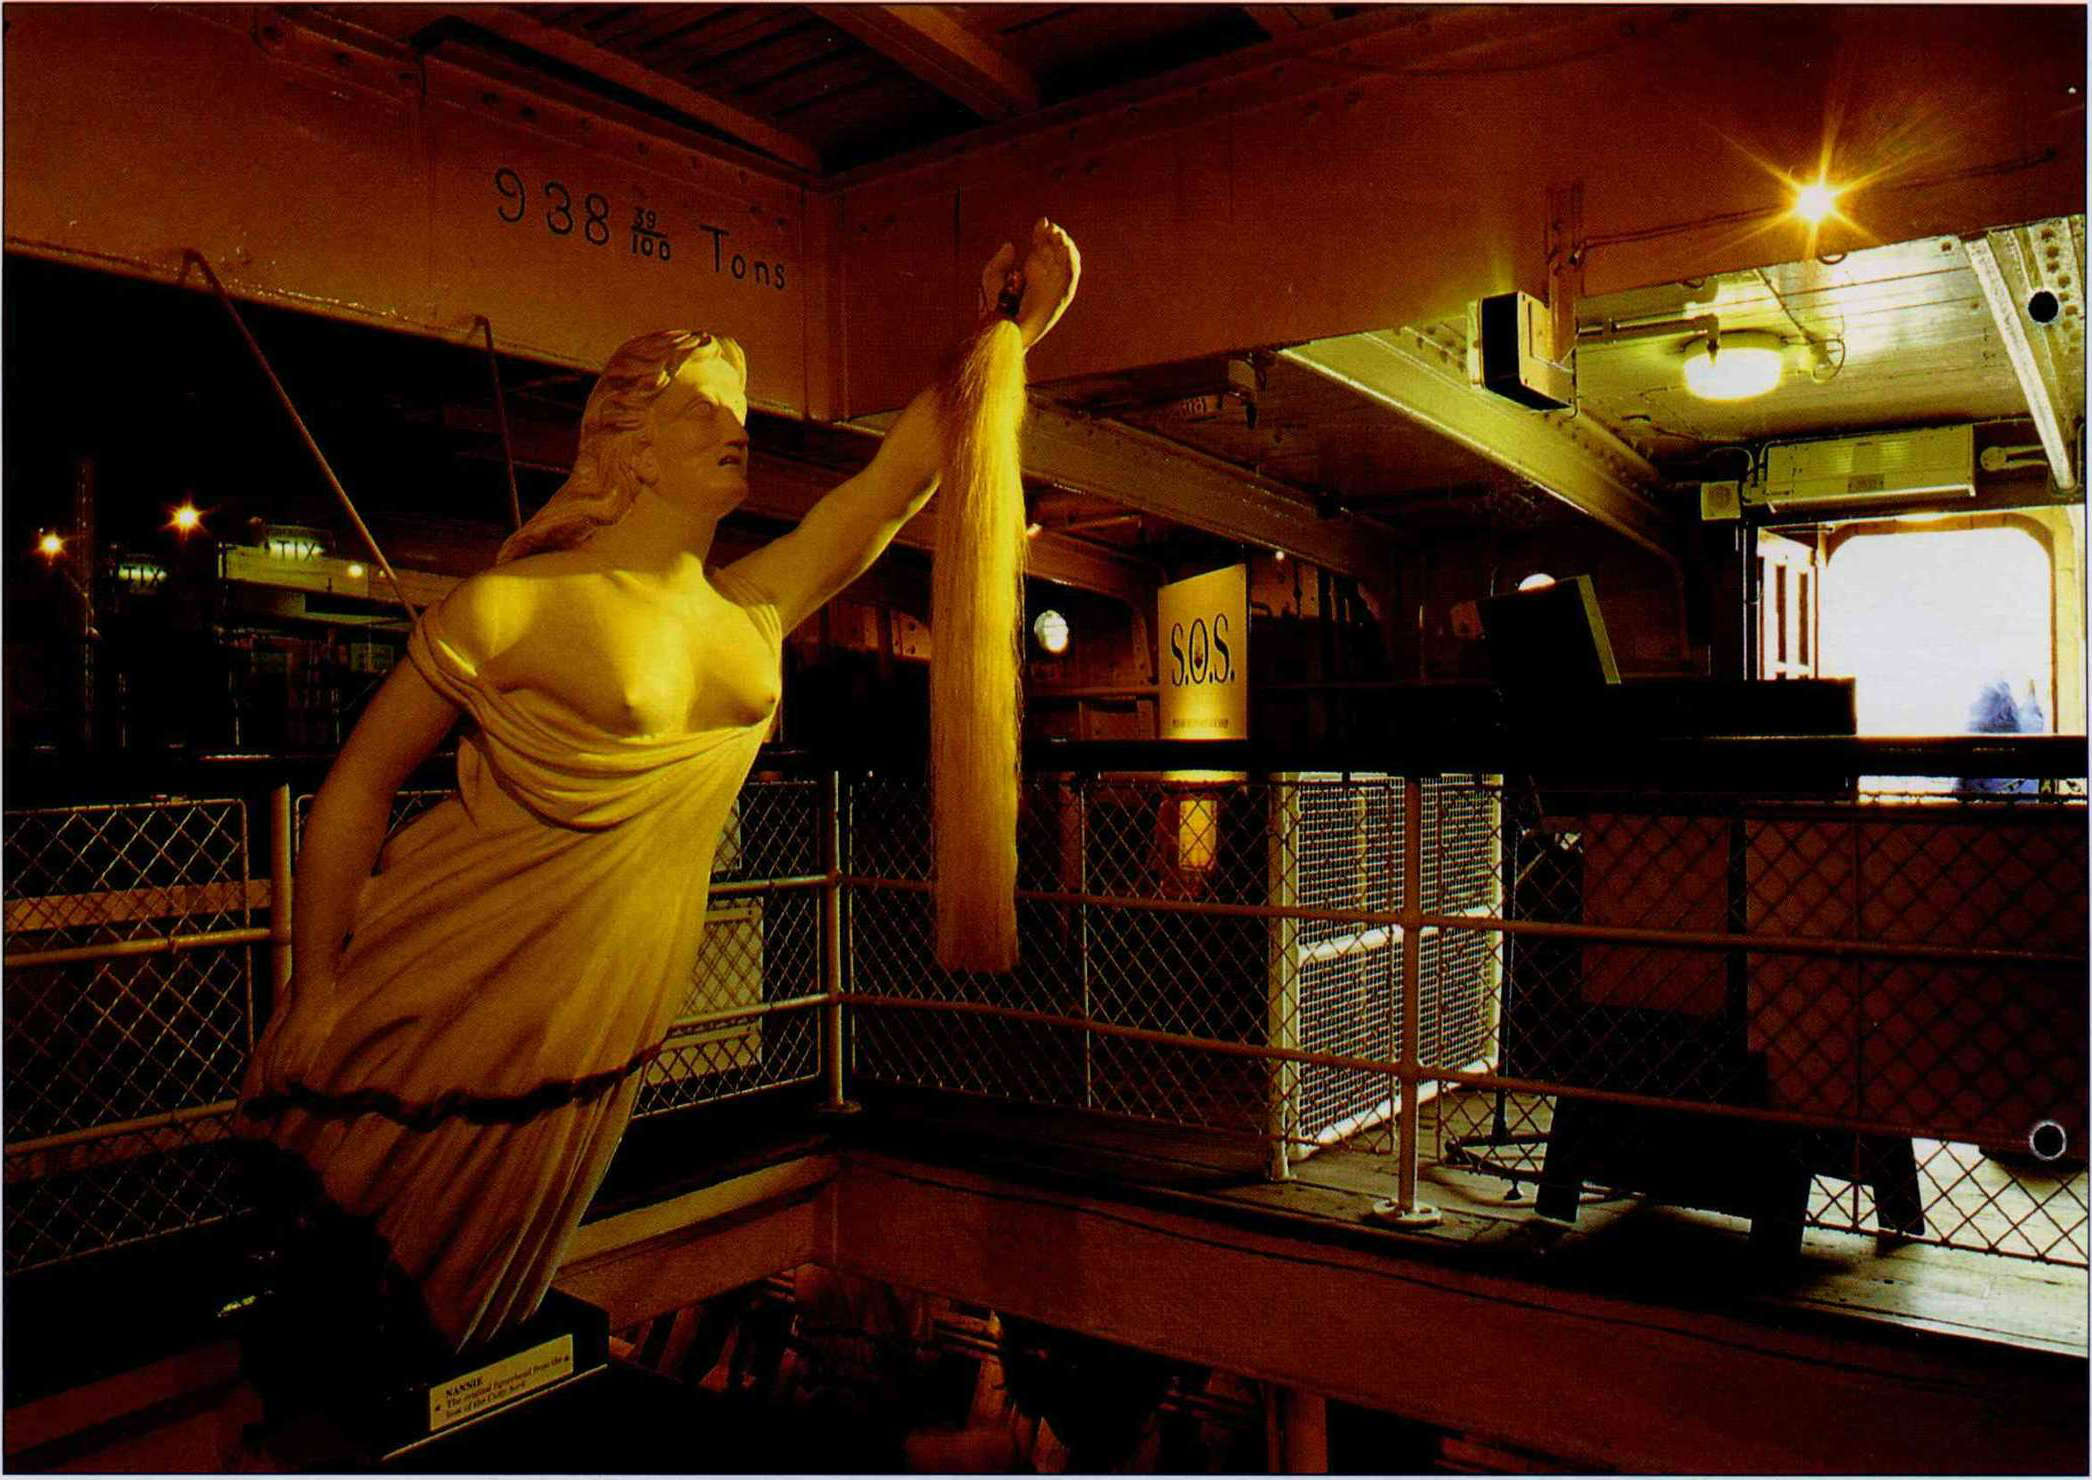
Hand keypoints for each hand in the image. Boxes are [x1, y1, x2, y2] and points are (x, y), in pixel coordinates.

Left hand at [981, 218, 1080, 348]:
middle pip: (1056, 249)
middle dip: (1055, 235)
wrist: (1004, 330)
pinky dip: (1072, 260)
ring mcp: (1054, 285)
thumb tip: (1010, 245)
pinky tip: (1066, 247)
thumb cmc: (995, 308)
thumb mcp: (992, 278)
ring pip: (1068, 260)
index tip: (1042, 222)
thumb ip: (999, 261)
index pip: (1042, 245)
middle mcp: (1045, 276)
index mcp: (1031, 270)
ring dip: (1066, 245)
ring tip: (1058, 234)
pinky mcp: (1061, 296)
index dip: (1043, 232)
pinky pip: (1072, 276)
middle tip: (1049, 227)